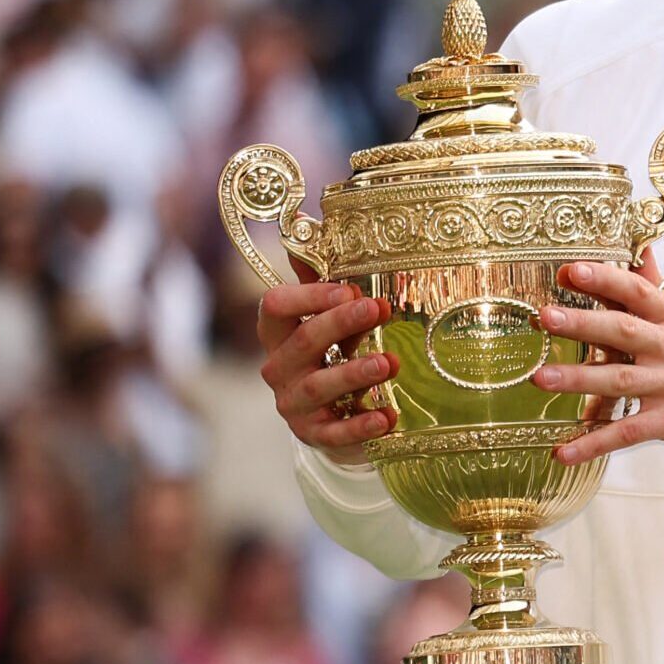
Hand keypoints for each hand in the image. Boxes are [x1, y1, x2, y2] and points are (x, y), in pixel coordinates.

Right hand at [256, 261, 397, 465]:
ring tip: (389, 362)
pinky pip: (335, 433)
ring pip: (318, 386)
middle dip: (340, 323)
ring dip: (354, 373)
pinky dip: (361, 425)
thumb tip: (312, 227)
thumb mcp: (331, 319)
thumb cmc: (334, 355)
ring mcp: (293, 404)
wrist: (334, 419)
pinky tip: (388, 417)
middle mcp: (279, 368)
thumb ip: (324, 283)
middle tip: (377, 309)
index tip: (347, 288)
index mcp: (279, 334)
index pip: (275, 307)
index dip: (308, 296)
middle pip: (303, 342)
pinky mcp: (314, 435)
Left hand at [532, 252, 663, 474]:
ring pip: (620, 380)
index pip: (639, 292)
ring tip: (541, 378)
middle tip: (546, 317)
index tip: (570, 270)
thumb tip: (641, 251)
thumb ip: (657, 294)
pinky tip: (563, 451)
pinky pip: (627, 432)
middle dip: (582, 323)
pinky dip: (593, 443)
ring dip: (578, 380)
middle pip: (625, 331)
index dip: (605, 279)